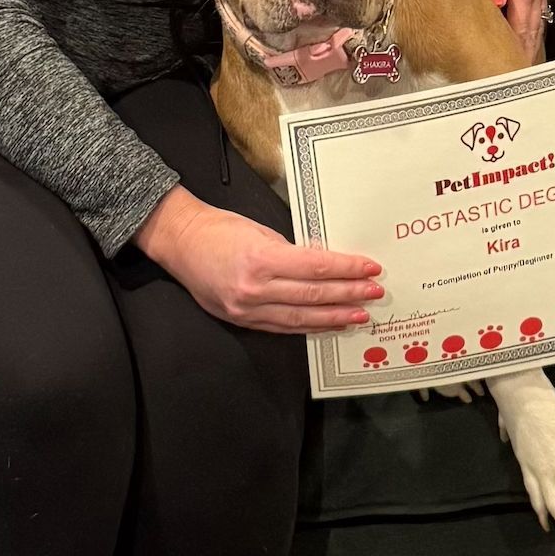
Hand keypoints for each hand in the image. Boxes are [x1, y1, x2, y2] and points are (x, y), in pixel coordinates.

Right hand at [137, 189, 382, 334]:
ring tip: (359, 314)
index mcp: (261, 259)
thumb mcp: (261, 231)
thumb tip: (326, 265)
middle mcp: (255, 289)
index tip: (370, 268)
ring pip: (301, 317)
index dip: (347, 269)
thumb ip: (292, 252)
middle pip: (313, 295)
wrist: (180, 242)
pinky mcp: (241, 319)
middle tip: (374, 293)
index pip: (316, 268)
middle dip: (349, 294)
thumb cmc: (219, 228)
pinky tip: (327, 323)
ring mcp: (247, 308)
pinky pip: (282, 326)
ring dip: (334, 316)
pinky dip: (308, 325)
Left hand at [480, 0, 550, 61]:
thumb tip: (496, 1)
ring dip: (532, 46)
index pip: (520, 27)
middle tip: (519, 72)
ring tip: (524, 64)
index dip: (516, 48)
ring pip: (538, 27)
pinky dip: (535, 34)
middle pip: (531, 31)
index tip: (511, 64)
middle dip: (526, 53)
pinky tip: (530, 44)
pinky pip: (540, 19)